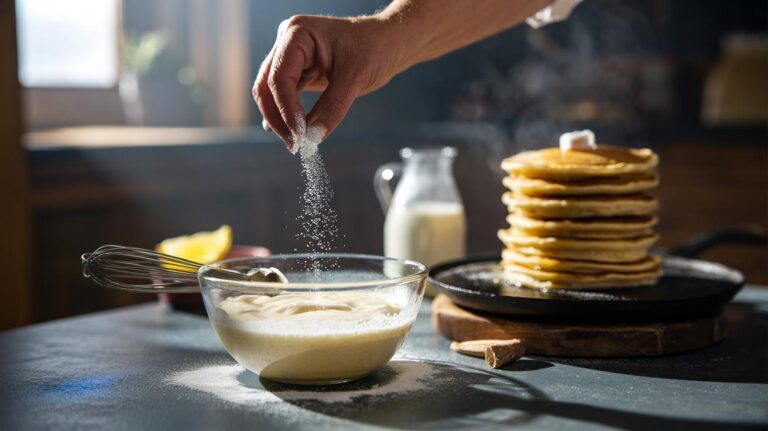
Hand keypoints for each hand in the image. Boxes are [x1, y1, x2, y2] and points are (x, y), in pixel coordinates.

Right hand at [253, 15, 404, 152]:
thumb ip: (333, 107)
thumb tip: (313, 136)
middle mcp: (288, 42)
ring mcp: (291, 57)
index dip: (286, 109)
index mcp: (297, 34)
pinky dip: (288, 115)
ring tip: (295, 142)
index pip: (279, 77)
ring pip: (271, 93)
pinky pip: (284, 96)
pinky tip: (293, 132)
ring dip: (280, 119)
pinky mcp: (298, 71)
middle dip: (277, 117)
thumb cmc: (375, 48)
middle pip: (266, 86)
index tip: (299, 134)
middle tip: (294, 144)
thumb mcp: (355, 77)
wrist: (388, 43)